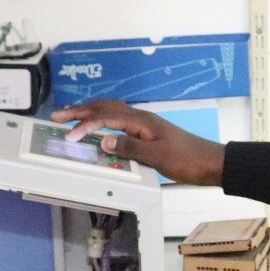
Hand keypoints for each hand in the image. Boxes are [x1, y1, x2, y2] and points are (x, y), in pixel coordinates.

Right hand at [50, 99, 225, 185]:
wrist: (211, 162)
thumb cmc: (187, 160)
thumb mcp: (157, 158)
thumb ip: (130, 149)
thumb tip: (104, 141)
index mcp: (141, 121)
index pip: (106, 117)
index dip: (85, 124)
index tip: (69, 135)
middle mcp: (141, 118)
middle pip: (106, 108)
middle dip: (80, 110)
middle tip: (58, 115)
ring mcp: (145, 124)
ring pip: (112, 111)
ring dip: (91, 112)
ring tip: (72, 116)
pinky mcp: (148, 132)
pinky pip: (119, 120)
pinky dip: (104, 120)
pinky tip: (99, 127)